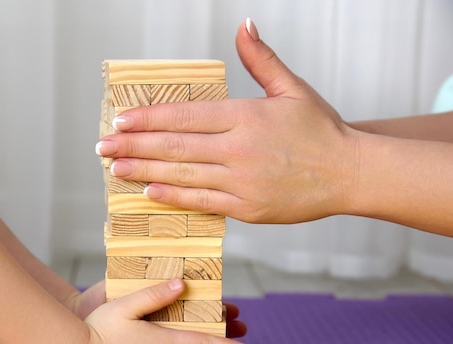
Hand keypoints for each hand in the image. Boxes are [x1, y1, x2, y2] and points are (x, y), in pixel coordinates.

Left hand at [96, 18, 358, 223]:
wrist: (351, 173)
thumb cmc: (321, 131)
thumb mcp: (292, 88)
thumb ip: (261, 59)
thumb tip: (243, 25)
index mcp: (246, 116)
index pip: (185, 115)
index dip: (149, 118)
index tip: (120, 121)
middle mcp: (239, 149)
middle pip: (175, 146)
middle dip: (133, 147)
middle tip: (101, 148)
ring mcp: (242, 182)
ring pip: (183, 174)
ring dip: (144, 171)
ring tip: (114, 169)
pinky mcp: (248, 209)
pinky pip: (203, 202)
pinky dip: (174, 196)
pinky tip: (149, 192)